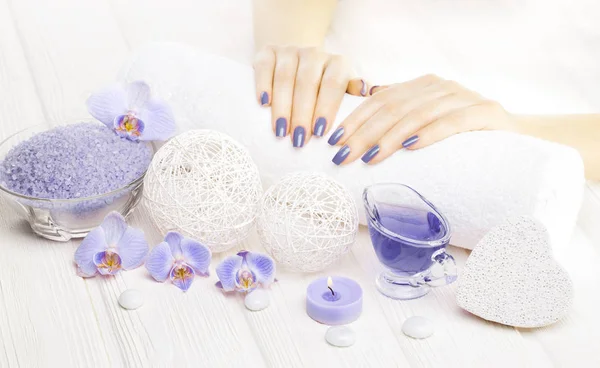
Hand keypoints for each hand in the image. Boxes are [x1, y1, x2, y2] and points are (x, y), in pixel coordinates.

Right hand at [253, 46, 372, 146]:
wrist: (296, 58)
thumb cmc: (323, 85)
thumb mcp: (342, 89)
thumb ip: (352, 94)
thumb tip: (366, 92)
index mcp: (336, 63)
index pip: (333, 83)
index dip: (327, 107)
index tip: (321, 132)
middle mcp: (314, 54)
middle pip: (307, 82)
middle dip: (303, 113)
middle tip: (299, 140)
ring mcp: (289, 51)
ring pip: (285, 77)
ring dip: (283, 106)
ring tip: (280, 131)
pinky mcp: (267, 51)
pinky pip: (264, 66)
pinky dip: (263, 84)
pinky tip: (263, 104)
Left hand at [327, 74, 514, 164]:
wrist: (515, 137)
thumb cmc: (462, 134)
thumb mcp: (428, 121)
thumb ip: (401, 112)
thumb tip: (365, 102)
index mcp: (422, 86)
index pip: (379, 100)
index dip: (355, 119)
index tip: (333, 140)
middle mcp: (440, 86)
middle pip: (394, 108)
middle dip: (364, 133)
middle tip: (344, 156)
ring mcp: (463, 96)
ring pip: (418, 114)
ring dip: (390, 137)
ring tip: (370, 158)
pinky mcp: (485, 112)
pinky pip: (453, 121)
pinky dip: (430, 133)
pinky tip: (411, 147)